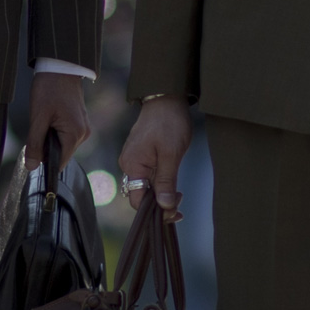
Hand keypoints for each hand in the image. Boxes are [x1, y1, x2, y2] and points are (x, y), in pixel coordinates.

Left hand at [25, 73, 91, 169]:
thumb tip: (32, 167)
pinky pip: (66, 135)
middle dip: (47, 148)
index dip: (45, 162)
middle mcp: (84, 133)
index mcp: (75, 134)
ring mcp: (83, 127)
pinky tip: (50, 117)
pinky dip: (55, 132)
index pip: (60, 162)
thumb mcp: (38, 117)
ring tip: (44, 119)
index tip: (32, 156)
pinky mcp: (80, 122)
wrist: (60, 67)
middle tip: (37, 128)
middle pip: (62, 154)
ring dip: (51, 139)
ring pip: (63, 144)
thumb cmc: (49, 89)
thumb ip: (35, 144)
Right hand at [117, 95, 192, 223]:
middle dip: (160, 205)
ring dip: (161, 195)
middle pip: (141, 196)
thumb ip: (166, 181)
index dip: (156, 211)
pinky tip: (173, 185)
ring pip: (146, 187)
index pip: (138, 201)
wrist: (166, 98)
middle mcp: (129, 165)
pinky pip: (148, 177)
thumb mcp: (171, 154)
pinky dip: (160, 184)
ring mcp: (134, 160)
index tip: (176, 212)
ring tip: (180, 195)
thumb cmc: (169, 122)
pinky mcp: (142, 155)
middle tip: (181, 205)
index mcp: (132, 165)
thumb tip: (164, 206)